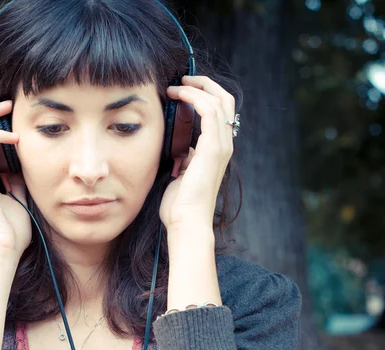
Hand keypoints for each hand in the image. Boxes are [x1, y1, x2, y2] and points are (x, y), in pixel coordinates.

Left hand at [159, 75, 235, 232]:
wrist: (186, 220)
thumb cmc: (180, 204)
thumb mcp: (183, 173)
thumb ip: (186, 157)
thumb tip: (181, 148)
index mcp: (218, 150)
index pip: (219, 112)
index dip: (203, 95)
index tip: (181, 90)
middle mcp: (224, 145)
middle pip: (224, 100)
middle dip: (204, 85)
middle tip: (182, 79)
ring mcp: (221, 145)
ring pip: (218, 101)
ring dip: (196, 88)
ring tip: (175, 85)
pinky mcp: (213, 148)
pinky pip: (209, 110)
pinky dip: (194, 97)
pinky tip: (178, 94)